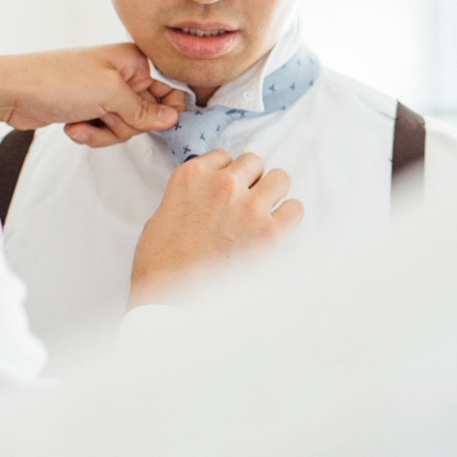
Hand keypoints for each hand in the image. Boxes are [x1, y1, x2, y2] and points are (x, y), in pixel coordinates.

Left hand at [0, 45, 187, 146]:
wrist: (12, 92)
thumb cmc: (58, 81)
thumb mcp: (110, 94)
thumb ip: (144, 110)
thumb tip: (173, 119)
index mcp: (134, 62)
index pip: (170, 91)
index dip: (165, 112)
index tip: (154, 124)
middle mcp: (122, 76)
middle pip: (147, 115)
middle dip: (126, 125)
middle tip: (105, 117)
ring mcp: (104, 94)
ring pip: (125, 127)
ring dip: (104, 132)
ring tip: (81, 122)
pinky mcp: (89, 109)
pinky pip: (105, 130)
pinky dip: (91, 133)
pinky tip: (72, 125)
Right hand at [129, 151, 303, 305]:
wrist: (169, 299)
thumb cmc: (160, 264)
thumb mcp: (163, 214)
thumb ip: (191, 195)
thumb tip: (206, 195)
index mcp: (192, 176)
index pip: (224, 157)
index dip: (227, 175)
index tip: (225, 191)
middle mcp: (223, 185)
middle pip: (254, 162)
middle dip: (251, 181)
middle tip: (244, 204)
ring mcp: (249, 207)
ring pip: (280, 179)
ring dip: (273, 194)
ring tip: (262, 215)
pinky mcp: (270, 232)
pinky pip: (295, 209)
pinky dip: (289, 217)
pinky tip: (274, 230)